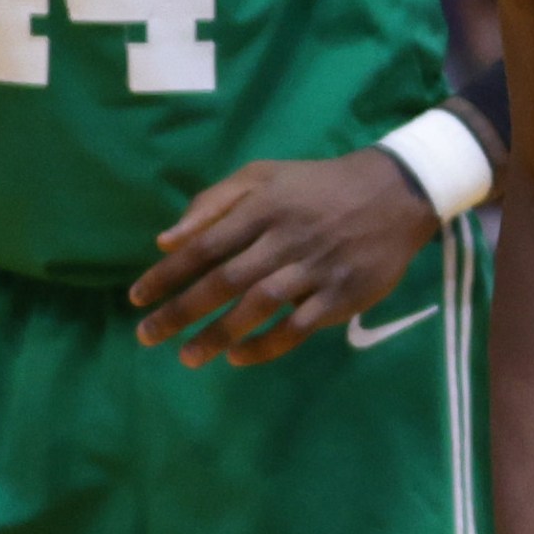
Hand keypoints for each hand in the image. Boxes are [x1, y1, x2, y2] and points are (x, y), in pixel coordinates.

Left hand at [129, 149, 436, 365]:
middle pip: (225, 281)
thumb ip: (215, 202)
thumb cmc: (319, 185)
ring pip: (258, 306)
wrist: (397, 193)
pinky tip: (239, 357)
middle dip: (181, 311)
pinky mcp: (343, 294)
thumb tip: (167, 241)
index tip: (137, 299)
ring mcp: (316, 268)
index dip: (168, 274)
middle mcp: (287, 238)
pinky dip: (266, 345)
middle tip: (148, 337)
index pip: (205, 245)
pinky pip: (298, 327)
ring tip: (187, 357)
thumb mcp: (266, 175)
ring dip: (217, 334)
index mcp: (265, 207)